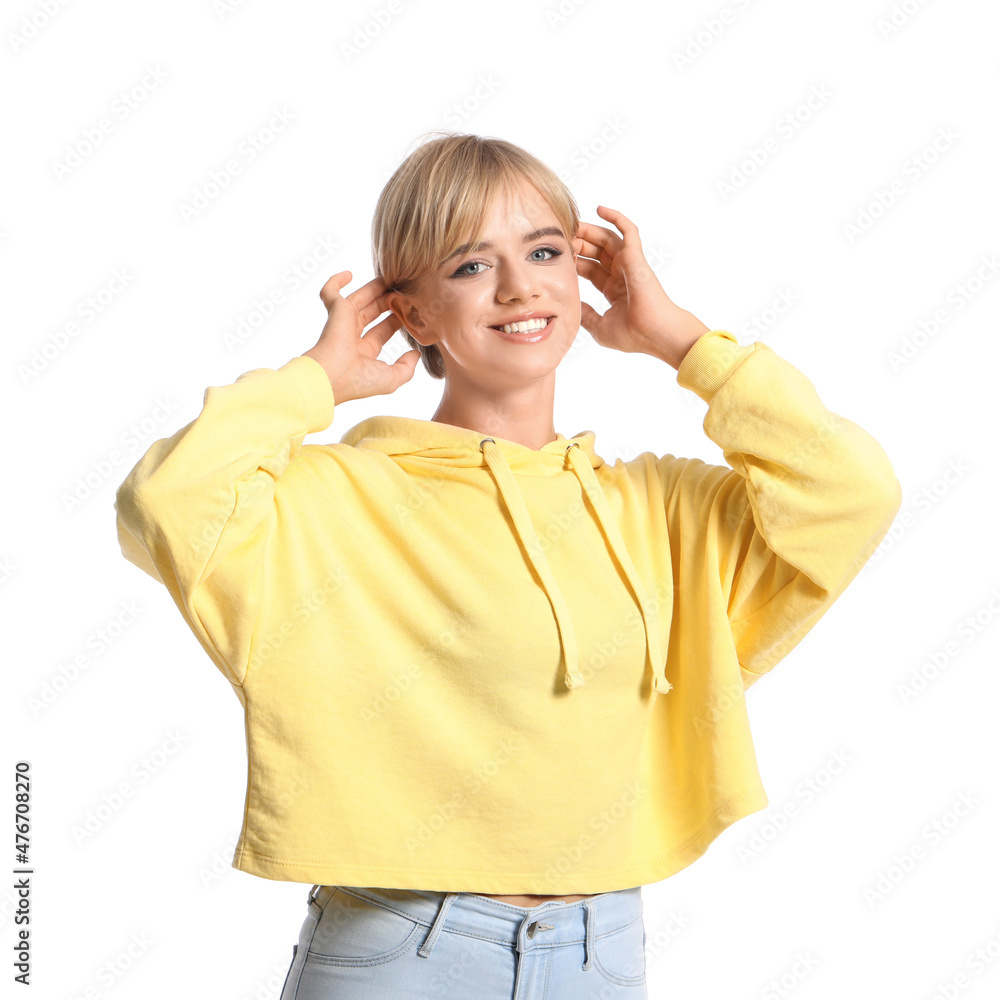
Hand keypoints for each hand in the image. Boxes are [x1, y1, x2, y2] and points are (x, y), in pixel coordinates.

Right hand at [302, 271, 420, 402]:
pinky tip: (349, 274)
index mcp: (363, 353)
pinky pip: (330, 292)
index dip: (396, 320)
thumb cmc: (359, 381)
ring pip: (358, 299)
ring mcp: (342, 323)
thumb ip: (406, 367)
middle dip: (387, 301)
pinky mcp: (334, 310)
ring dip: (373, 288)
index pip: (382, 331)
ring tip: (391, 276)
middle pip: (372, 312)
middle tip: (403, 290)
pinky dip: (336, 281)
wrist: (332, 376)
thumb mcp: (391, 379)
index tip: (411, 310)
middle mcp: (351, 337)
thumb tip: (416, 354)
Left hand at [575, 207, 708, 367]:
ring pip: (607, 238)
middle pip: (595, 252)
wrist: (654, 334)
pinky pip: (628, 229)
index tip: (557, 258)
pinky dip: (616, 217)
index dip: (574, 261)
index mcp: (613, 290)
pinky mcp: (636, 256)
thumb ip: (586, 314)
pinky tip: (600, 209)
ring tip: (572, 223)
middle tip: (560, 236)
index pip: (589, 269)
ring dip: (589, 230)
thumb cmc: (633, 335)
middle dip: (578, 243)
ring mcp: (629, 264)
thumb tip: (572, 305)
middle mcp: (622, 274)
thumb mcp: (599, 326)